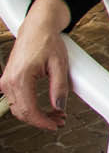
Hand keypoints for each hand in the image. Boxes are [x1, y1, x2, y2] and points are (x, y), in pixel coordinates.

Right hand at [0, 0, 71, 130]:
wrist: (37, 28)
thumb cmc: (47, 41)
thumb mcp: (59, 64)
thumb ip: (59, 87)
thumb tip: (59, 106)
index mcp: (20, 78)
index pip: (29, 110)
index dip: (43, 122)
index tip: (55, 125)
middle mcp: (8, 81)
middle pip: (22, 113)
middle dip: (41, 120)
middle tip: (60, 119)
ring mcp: (5, 81)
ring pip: (19, 108)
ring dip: (36, 114)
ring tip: (56, 113)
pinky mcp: (7, 80)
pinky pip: (16, 100)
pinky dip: (29, 106)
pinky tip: (45, 107)